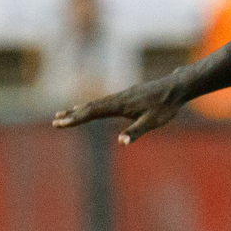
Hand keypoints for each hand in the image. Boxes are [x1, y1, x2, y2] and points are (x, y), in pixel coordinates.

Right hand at [52, 77, 185, 143]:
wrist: (176, 87)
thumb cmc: (165, 106)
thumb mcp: (152, 122)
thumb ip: (136, 132)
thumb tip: (121, 143)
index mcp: (119, 105)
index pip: (92, 113)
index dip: (75, 119)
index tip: (59, 123)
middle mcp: (117, 99)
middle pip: (89, 107)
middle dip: (71, 115)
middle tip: (55, 121)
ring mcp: (121, 96)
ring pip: (95, 103)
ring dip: (79, 110)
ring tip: (64, 114)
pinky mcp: (126, 96)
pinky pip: (103, 102)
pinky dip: (91, 106)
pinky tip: (89, 108)